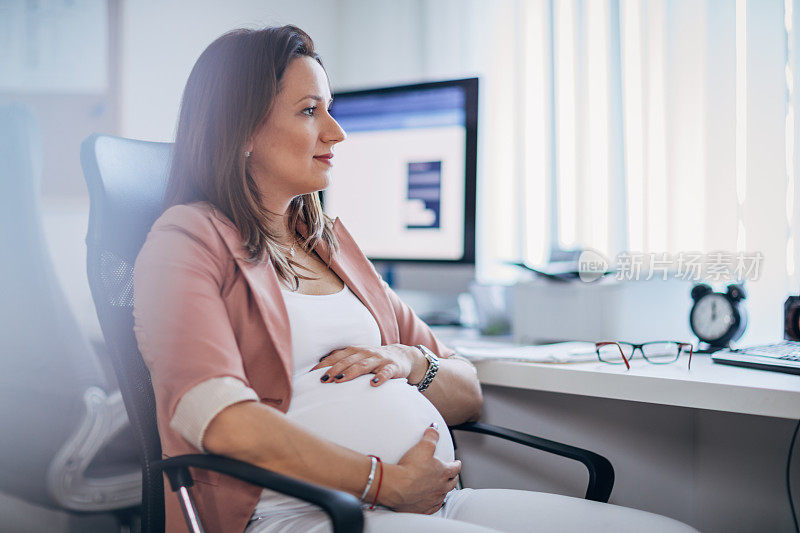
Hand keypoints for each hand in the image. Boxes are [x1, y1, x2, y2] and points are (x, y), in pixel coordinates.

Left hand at [312, 344, 426, 385]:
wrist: (402, 355)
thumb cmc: (374, 359)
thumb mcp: (358, 356)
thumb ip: (342, 359)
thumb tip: (319, 367)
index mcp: (356, 350)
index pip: (337, 357)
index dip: (324, 365)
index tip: (312, 375)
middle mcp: (366, 353)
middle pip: (348, 361)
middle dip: (334, 369)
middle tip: (323, 380)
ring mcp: (380, 360)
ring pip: (363, 365)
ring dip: (351, 372)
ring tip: (339, 380)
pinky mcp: (392, 367)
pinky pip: (386, 373)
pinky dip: (380, 378)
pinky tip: (373, 384)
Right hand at [377, 424, 460, 513]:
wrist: (397, 486)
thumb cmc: (410, 468)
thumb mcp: (423, 446)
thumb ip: (431, 436)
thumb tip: (434, 428)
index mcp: (443, 472)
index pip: (455, 468)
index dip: (457, 464)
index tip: (457, 463)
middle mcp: (441, 487)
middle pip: (452, 483)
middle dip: (454, 477)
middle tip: (453, 475)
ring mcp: (432, 499)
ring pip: (443, 495)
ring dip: (444, 490)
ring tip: (443, 488)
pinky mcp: (423, 508)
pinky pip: (433, 507)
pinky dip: (435, 503)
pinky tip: (433, 502)